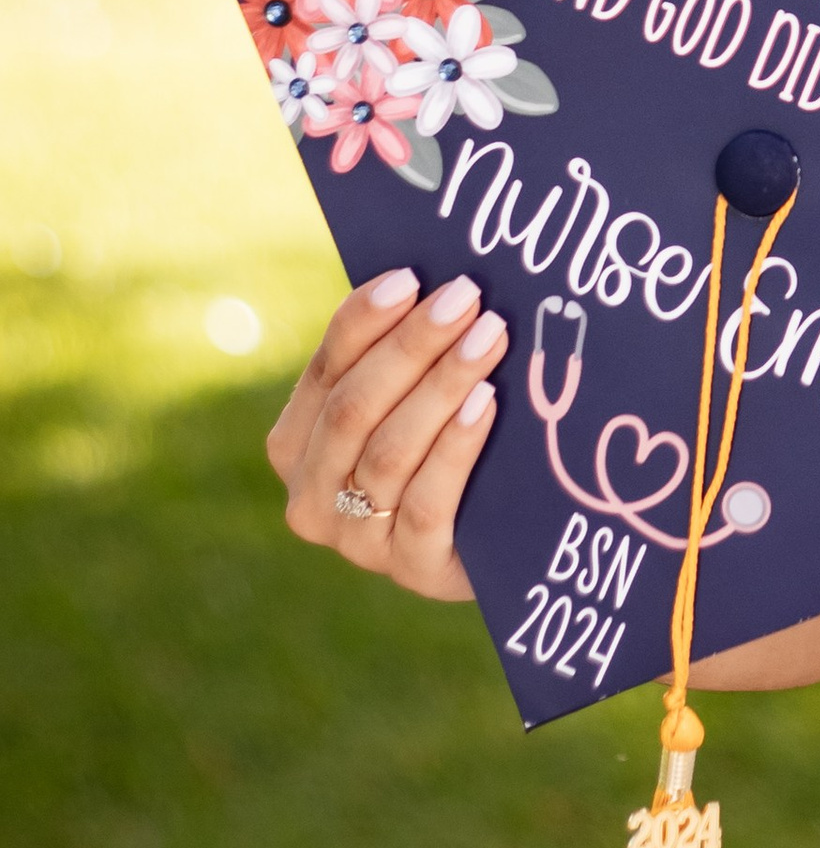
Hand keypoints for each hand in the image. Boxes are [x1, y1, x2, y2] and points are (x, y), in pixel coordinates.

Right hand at [267, 270, 506, 603]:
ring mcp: (358, 542)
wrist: (497, 547)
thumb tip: (432, 282)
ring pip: (389, 451)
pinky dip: (456, 446)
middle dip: (411, 346)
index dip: (363, 322)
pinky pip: (427, 502)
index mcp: (294, 447)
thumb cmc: (448, 452)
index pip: (324, 373)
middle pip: (354, 408)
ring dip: (442, 385)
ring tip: (491, 337)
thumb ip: (400, 359)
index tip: (412, 278)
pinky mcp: (413, 570)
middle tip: (467, 298)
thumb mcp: (410, 405)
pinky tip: (486, 402)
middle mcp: (312, 498)